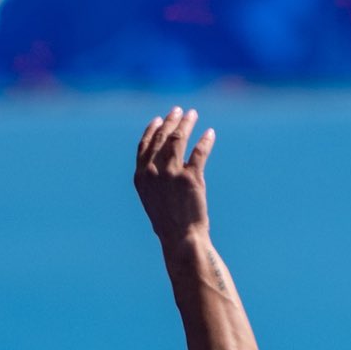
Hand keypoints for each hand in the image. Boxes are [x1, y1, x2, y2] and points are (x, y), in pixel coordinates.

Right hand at [134, 106, 214, 254]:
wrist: (181, 239)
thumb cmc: (168, 224)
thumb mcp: (152, 200)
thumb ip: (154, 179)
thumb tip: (164, 165)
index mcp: (141, 176)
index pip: (145, 145)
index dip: (152, 129)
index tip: (159, 119)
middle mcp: (153, 171)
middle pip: (161, 137)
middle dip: (170, 121)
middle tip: (178, 110)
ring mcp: (172, 174)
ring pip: (178, 139)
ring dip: (186, 124)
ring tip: (193, 114)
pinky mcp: (191, 178)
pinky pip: (199, 152)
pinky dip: (205, 141)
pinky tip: (210, 133)